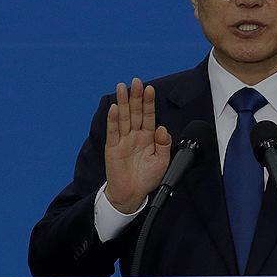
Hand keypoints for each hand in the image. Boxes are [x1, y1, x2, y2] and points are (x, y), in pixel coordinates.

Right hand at [104, 78, 171, 212]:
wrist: (132, 194)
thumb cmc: (147, 178)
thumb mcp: (162, 162)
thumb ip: (164, 145)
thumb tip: (163, 129)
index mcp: (148, 137)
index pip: (148, 116)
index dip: (149, 102)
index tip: (150, 89)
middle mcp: (135, 135)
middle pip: (135, 112)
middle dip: (136, 97)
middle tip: (136, 81)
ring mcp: (123, 140)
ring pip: (123, 118)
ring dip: (122, 102)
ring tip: (122, 87)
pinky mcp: (112, 148)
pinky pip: (113, 132)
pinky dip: (113, 120)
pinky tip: (114, 108)